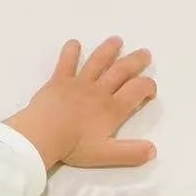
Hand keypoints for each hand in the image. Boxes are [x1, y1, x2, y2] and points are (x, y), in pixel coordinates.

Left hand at [7, 39, 156, 171]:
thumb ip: (131, 153)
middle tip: (145, 52)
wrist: (43, 134)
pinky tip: (74, 43)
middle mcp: (99, 91)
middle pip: (121, 70)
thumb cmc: (74, 146)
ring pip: (97, 61)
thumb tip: (153, 150)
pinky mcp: (59, 79)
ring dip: (109, 49)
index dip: (147, 86)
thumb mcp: (106, 155)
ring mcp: (79, 82)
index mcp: (112, 109)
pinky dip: (70, 51)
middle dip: (135, 61)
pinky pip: (66, 61)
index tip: (151, 88)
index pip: (136, 90)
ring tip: (117, 40)